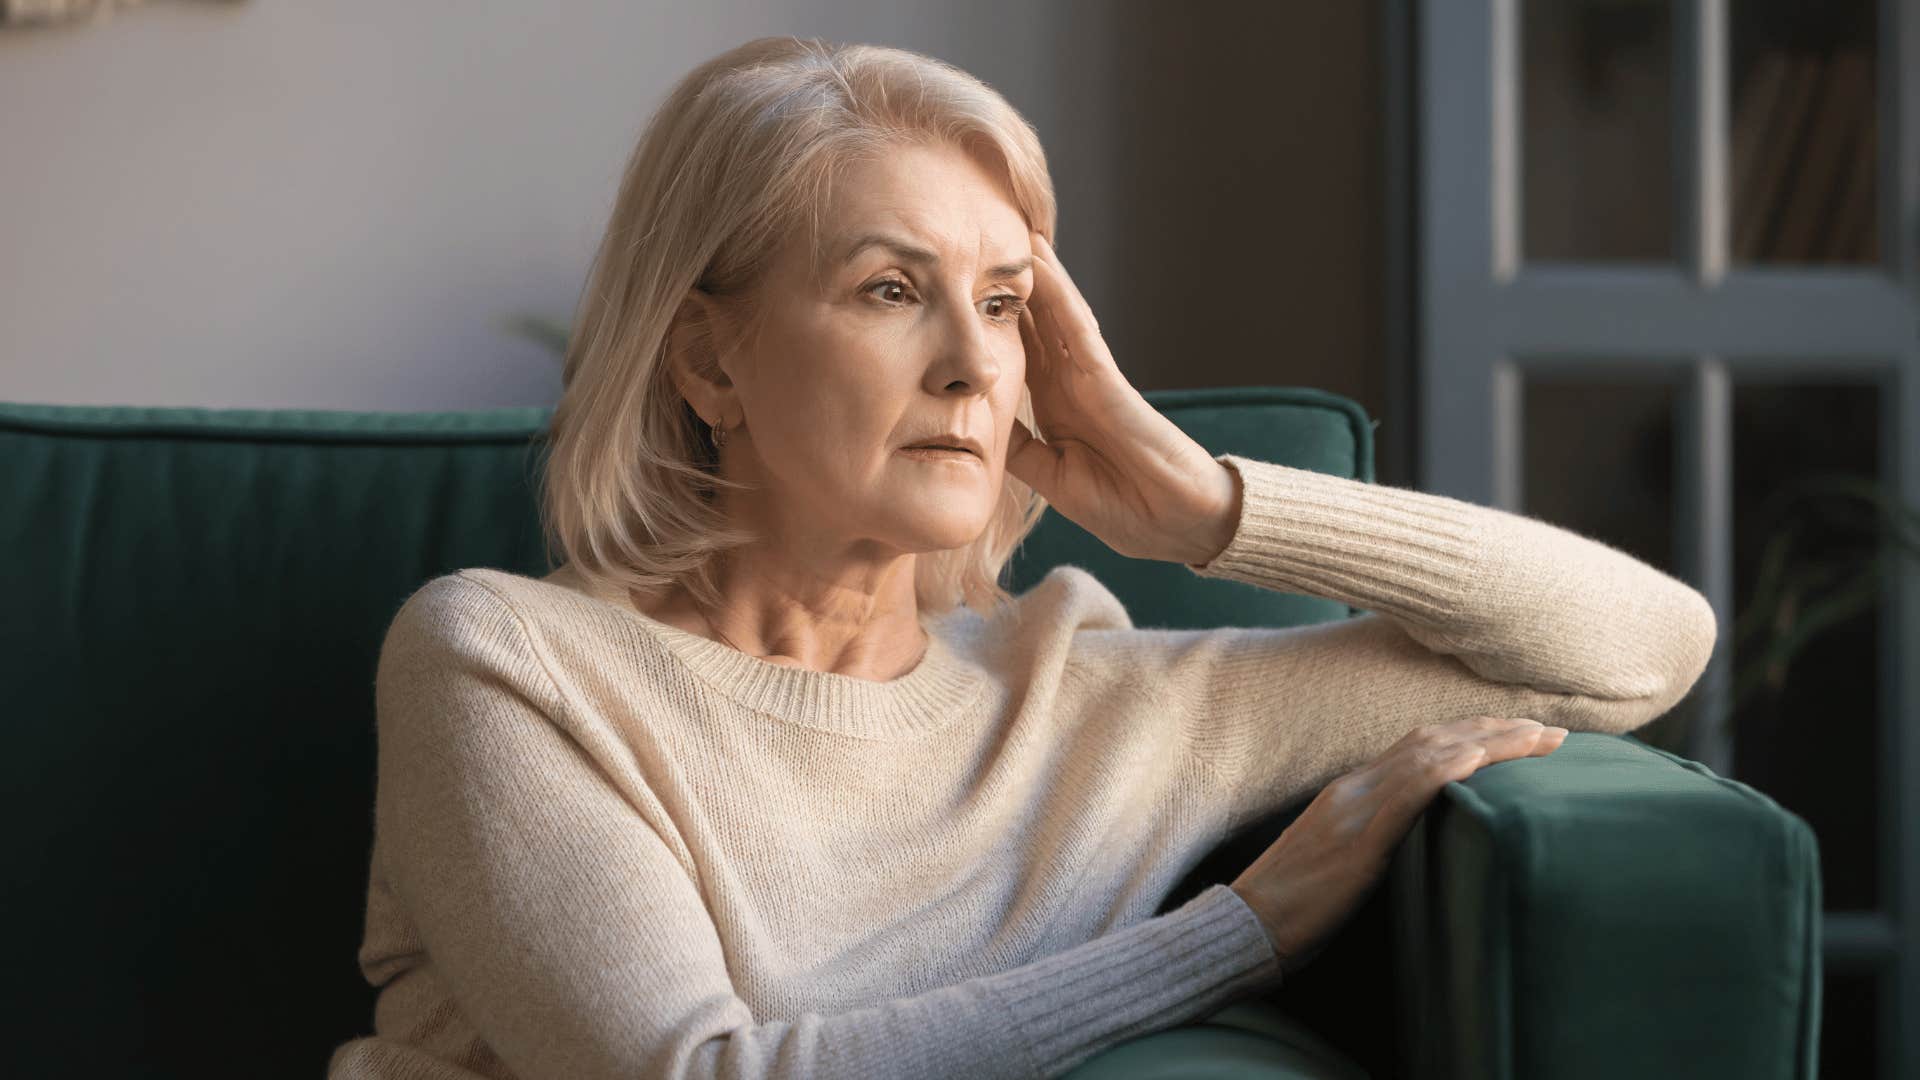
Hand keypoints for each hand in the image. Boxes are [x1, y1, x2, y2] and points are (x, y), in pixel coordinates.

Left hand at [1005, 232, 1238, 564]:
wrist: (1177, 525)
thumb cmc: (1126, 508)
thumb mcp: (1055, 480)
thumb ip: (1022, 451)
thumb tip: (980, 426)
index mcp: (1056, 410)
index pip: (1018, 356)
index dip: (990, 324)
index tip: (957, 294)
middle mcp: (1071, 385)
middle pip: (1033, 323)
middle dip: (1008, 287)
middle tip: (975, 241)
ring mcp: (1090, 378)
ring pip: (1053, 313)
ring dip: (1033, 272)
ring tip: (1006, 228)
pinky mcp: (1107, 380)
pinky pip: (1076, 329)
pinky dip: (1057, 293)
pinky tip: (1038, 260)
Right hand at [1229, 716, 1569, 973]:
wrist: (1245, 927)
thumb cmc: (1293, 906)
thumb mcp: (1344, 861)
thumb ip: (1380, 838)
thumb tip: (1423, 840)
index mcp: (1353, 792)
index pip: (1423, 746)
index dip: (1476, 733)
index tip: (1523, 733)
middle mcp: (1355, 789)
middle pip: (1435, 740)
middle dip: (1497, 730)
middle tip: (1553, 730)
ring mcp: (1353, 811)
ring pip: (1428, 757)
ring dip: (1489, 742)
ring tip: (1538, 738)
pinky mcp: (1355, 844)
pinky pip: (1403, 797)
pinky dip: (1443, 770)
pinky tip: (1478, 758)